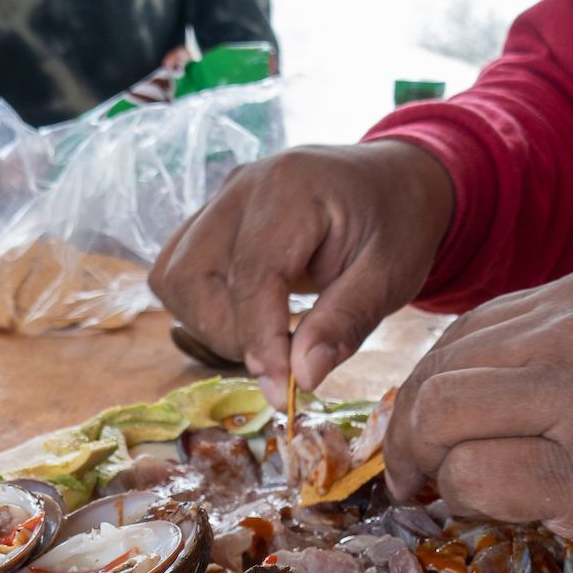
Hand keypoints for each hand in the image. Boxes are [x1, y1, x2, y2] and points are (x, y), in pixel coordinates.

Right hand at [149, 141, 453, 405]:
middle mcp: (241, 187)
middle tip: (282, 359)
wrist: (395, 181)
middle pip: (192, 276)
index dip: (260, 341)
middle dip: (230, 334)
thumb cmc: (398, 225)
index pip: (251, 275)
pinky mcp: (211, 219)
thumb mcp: (390, 277)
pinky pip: (179, 271)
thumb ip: (345, 324)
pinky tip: (251, 317)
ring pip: (175, 277)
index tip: (282, 391)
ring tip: (269, 336)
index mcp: (291, 188)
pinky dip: (204, 307)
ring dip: (210, 324)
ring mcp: (220, 200)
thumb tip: (302, 377)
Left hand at [384, 270, 572, 572]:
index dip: (422, 397)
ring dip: (431, 471)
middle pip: (436, 379)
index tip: (424, 441)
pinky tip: (500, 513)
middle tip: (418, 482)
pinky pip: (477, 477)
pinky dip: (469, 502)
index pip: (459, 337)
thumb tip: (443, 401)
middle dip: (410, 439)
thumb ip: (544, 359)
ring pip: (442, 421)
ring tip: (451, 497)